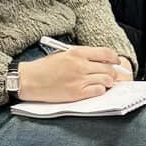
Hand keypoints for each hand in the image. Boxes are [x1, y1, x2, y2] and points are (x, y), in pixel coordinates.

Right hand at [16, 47, 130, 103]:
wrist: (29, 80)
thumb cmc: (45, 67)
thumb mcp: (64, 54)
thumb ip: (82, 56)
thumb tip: (100, 61)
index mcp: (77, 52)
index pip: (106, 53)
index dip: (114, 58)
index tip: (116, 62)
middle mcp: (80, 65)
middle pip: (108, 68)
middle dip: (114, 73)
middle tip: (113, 76)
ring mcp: (79, 79)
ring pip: (106, 80)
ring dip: (108, 82)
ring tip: (105, 83)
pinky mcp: (76, 93)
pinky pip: (98, 91)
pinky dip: (101, 90)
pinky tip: (96, 89)